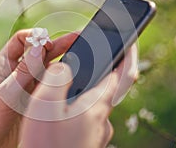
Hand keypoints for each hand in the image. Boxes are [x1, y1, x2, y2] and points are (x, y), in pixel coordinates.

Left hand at [0, 29, 77, 147]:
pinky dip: (62, 78)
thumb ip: (22, 73)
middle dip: (59, 44)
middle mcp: (16, 73)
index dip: (35, 38)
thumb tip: (38, 48)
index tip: (48, 44)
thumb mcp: (3, 97)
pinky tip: (73, 74)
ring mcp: (26, 85)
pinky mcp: (34, 98)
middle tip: (78, 36)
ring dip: (64, 59)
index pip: (20, 41)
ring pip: (47, 68)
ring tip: (82, 50)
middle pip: (39, 52)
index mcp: (2, 67)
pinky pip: (50, 84)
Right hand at [20, 45, 137, 147]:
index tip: (131, 38)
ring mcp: (96, 131)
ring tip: (65, 84)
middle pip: (109, 86)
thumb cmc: (45, 144)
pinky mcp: (87, 140)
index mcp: (97, 106)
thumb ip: (57, 78)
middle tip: (86, 58)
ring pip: (95, 102)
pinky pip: (86, 115)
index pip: (124, 74)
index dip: (130, 53)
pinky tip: (61, 107)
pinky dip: (78, 104)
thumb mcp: (45, 103)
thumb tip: (66, 68)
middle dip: (101, 69)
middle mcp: (102, 119)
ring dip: (85, 89)